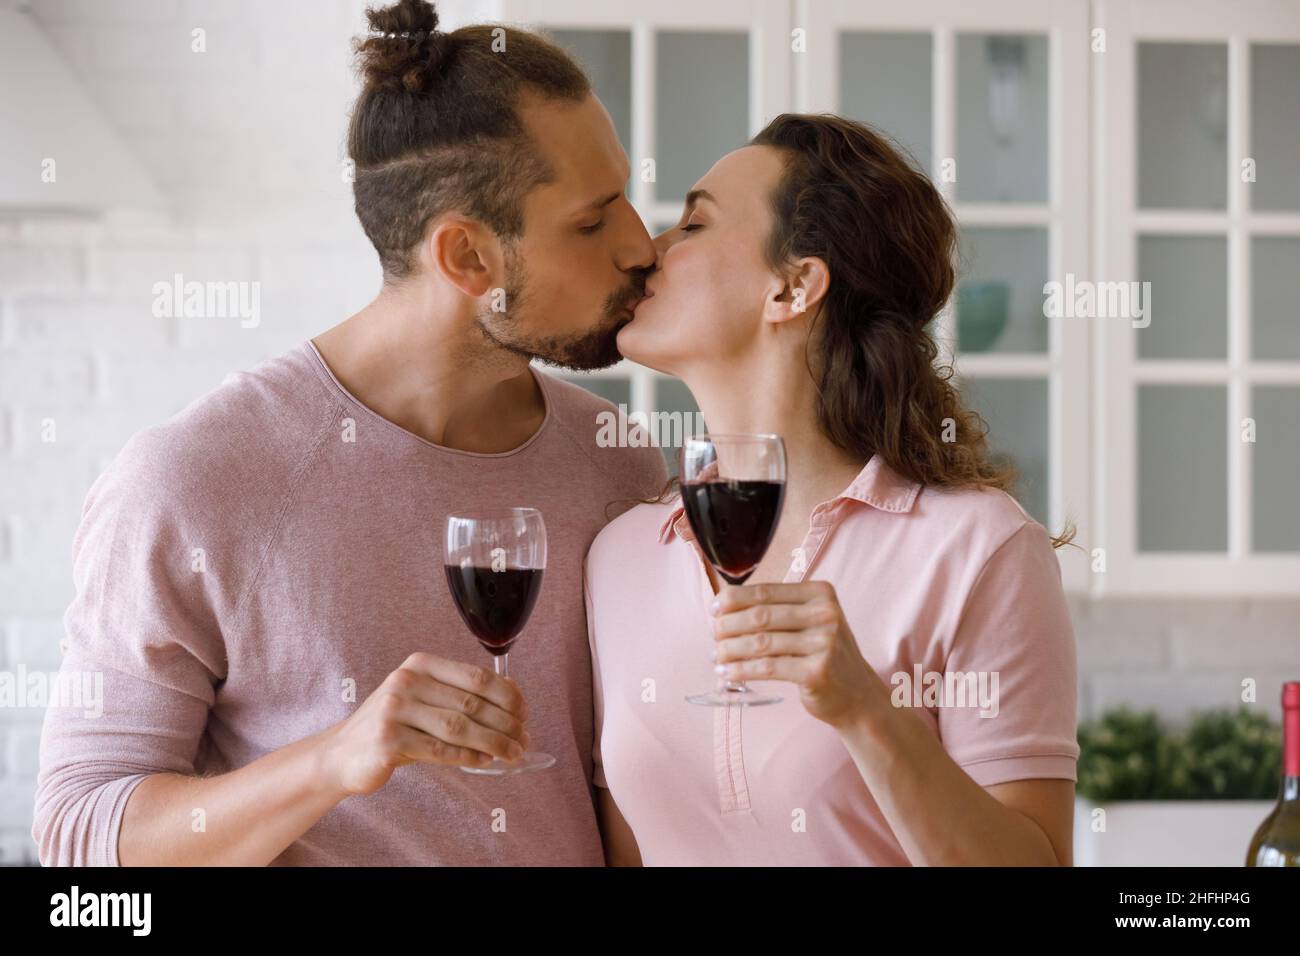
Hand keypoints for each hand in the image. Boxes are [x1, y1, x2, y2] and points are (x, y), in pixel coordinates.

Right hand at [320, 652, 530, 795]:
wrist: (343, 753)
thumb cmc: (394, 726)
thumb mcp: (423, 699)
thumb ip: (458, 696)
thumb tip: (511, 705)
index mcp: (421, 664)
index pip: (476, 677)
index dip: (507, 696)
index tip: (525, 713)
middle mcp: (406, 681)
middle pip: (472, 703)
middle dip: (505, 724)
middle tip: (523, 739)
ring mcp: (395, 710)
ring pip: (460, 727)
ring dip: (493, 742)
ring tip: (512, 753)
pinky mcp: (388, 740)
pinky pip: (440, 750)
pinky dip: (468, 757)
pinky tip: (484, 762)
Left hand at [710, 581, 885, 728]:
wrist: (858, 695)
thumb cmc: (824, 654)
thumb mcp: (811, 622)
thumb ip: (778, 610)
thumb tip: (724, 607)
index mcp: (821, 593)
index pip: (766, 591)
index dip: (733, 599)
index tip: (713, 609)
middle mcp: (825, 614)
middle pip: (760, 615)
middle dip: (728, 625)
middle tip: (713, 635)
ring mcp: (824, 643)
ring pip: (760, 643)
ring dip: (729, 650)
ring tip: (715, 656)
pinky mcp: (816, 672)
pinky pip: (767, 668)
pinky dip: (740, 670)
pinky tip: (726, 674)